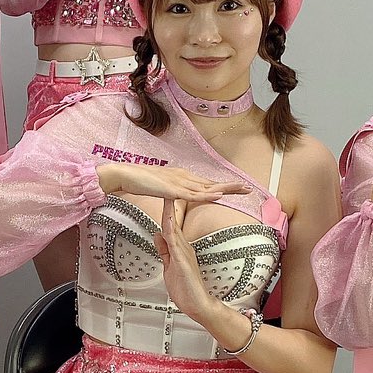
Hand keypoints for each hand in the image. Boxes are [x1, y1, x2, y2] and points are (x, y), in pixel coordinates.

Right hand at [96, 162, 229, 204]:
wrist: (124, 175)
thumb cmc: (138, 181)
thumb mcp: (159, 187)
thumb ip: (171, 191)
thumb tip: (177, 195)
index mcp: (181, 177)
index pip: (206, 183)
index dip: (222, 186)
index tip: (236, 188)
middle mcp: (183, 177)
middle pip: (211, 183)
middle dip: (230, 186)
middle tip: (248, 188)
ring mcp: (178, 182)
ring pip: (206, 188)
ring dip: (224, 189)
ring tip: (241, 190)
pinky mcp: (171, 189)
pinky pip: (192, 194)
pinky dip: (206, 196)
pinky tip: (218, 197)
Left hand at [154, 198, 214, 323]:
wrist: (198, 305)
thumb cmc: (186, 289)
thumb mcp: (169, 265)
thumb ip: (164, 250)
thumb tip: (157, 234)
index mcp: (180, 246)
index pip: (171, 222)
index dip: (165, 207)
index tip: (161, 192)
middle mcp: (183, 246)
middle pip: (174, 220)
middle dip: (170, 202)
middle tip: (166, 183)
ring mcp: (184, 252)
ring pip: (175, 227)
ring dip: (171, 212)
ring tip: (167, 194)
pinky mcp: (184, 261)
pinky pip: (176, 244)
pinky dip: (171, 232)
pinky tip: (168, 222)